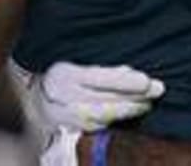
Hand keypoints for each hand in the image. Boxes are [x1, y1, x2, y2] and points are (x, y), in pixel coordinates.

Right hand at [11, 60, 163, 163]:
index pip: (100, 78)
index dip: (125, 81)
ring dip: (130, 111)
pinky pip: (98, 126)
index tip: (147, 81)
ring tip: (148, 103)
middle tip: (157, 90)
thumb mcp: (74, 61)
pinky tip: (132, 113)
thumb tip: (131, 73)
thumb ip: (102, 68)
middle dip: (134, 97)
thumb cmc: (61, 73)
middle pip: (105, 100)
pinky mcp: (71, 129)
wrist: (32, 98)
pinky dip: (117, 120)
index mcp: (64, 74)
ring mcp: (65, 117)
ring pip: (104, 117)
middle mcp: (62, 98)